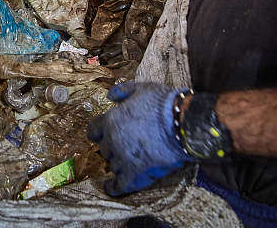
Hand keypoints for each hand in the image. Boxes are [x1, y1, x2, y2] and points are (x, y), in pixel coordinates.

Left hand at [87, 81, 191, 196]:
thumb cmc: (163, 104)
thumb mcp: (141, 89)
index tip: (100, 135)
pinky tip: (110, 188)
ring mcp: (123, 157)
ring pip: (112, 164)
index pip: (93, 130)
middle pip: (104, 148)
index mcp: (110, 120)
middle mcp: (112, 139)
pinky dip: (114, 187)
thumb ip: (122, 91)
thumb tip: (109, 95)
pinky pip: (120, 184)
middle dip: (111, 147)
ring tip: (125, 163)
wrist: (183, 122)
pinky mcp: (137, 172)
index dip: (97, 132)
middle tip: (122, 146)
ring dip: (117, 163)